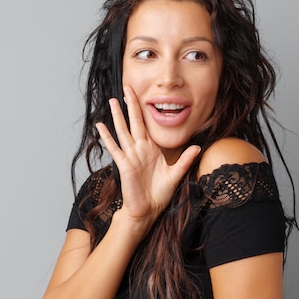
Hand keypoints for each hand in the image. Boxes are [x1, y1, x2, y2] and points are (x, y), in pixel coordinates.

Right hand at [95, 86, 199, 238]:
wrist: (148, 210)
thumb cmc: (159, 194)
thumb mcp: (176, 174)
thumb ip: (186, 160)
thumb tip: (197, 147)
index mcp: (151, 149)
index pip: (146, 125)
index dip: (144, 110)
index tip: (142, 95)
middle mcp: (139, 149)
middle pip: (134, 122)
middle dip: (131, 104)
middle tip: (126, 87)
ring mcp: (130, 156)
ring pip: (123, 131)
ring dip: (118, 116)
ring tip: (112, 101)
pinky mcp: (124, 165)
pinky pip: (115, 148)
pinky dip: (107, 137)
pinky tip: (101, 126)